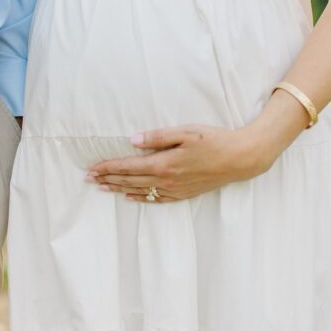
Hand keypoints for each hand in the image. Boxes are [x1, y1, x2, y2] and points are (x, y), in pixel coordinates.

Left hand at [86, 124, 279, 201]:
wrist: (241, 158)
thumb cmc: (215, 140)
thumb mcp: (187, 132)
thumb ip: (158, 136)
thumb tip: (133, 140)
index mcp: (164, 163)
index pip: (128, 166)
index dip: (108, 167)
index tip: (92, 168)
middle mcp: (167, 180)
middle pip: (130, 180)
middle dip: (108, 178)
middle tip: (89, 178)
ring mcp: (176, 189)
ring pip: (141, 190)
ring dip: (120, 189)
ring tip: (103, 187)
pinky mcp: (185, 193)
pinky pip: (157, 199)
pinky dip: (141, 198)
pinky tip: (132, 197)